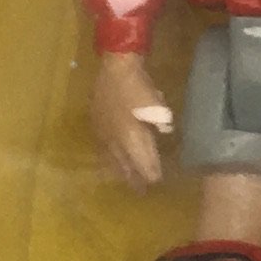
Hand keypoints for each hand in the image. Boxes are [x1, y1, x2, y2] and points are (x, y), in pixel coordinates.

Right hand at [90, 52, 171, 189]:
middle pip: (126, 166)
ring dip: (121, 172)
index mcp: (131, 138)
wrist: (114, 68)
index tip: (156, 182)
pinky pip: (103, 150)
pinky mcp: (96, 126)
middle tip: (141, 192)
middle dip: (134, 179)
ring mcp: (103, 134)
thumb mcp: (158, 105)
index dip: (151, 173)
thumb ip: (160, 122)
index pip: (143, 163)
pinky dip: (108, 160)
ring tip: (127, 181)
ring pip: (112, 160)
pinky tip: (111, 162)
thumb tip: (164, 132)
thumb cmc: (139, 86)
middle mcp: (115, 141)